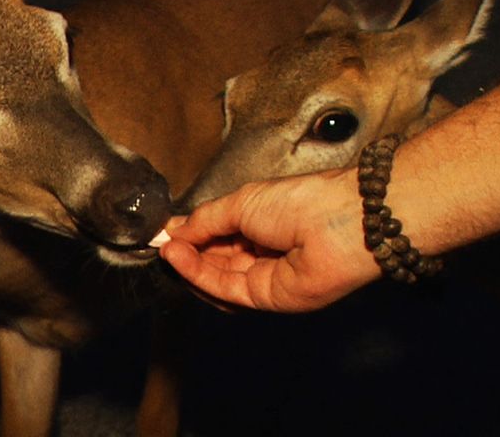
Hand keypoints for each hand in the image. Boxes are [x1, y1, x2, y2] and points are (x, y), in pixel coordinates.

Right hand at [161, 170, 380, 311]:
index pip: (218, 233)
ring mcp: (265, 276)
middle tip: (161, 243)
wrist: (338, 223)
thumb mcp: (241, 201)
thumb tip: (174, 229)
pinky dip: (200, 276)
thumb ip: (205, 220)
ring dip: (189, 264)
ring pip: (217, 276)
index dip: (191, 233)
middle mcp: (263, 250)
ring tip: (167, 249)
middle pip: (215, 258)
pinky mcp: (266, 298)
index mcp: (261, 221)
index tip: (164, 232)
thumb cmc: (300, 201)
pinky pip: (226, 289)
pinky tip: (180, 259)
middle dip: (187, 251)